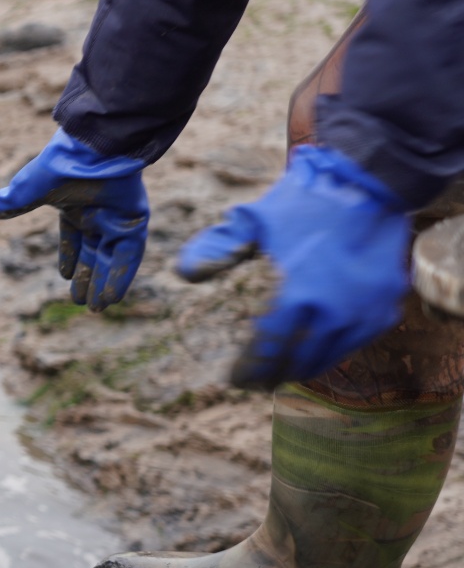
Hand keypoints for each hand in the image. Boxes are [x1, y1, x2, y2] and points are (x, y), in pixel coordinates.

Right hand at [0, 128, 148, 309]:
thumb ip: (15, 202)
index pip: (74, 236)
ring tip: (95, 308)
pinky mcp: (135, 222)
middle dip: (88, 277)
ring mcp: (118, 218)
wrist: (93, 150)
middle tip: (81, 302)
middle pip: (94, 252)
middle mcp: (98, 214)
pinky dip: (120, 278)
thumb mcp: (31, 189)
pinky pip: (128, 257)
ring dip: (104, 284)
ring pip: (111, 259)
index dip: (70, 256)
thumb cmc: (60, 166)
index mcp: (75, 206)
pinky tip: (110, 299)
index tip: (65, 276)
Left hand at [178, 145, 410, 388]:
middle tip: (256, 382)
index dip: (249, 371)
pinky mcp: (385, 310)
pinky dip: (332, 351)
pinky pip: (354, 344)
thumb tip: (183, 274)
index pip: (267, 352)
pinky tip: (314, 350)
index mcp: (295, 297)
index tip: (235, 380)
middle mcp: (333, 314)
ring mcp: (364, 315)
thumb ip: (215, 250)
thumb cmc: (303, 203)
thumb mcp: (250, 221)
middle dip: (273, 376)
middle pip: (297, 363)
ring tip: (282, 371)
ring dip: (302, 367)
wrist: (369, 185)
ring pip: (328, 359)